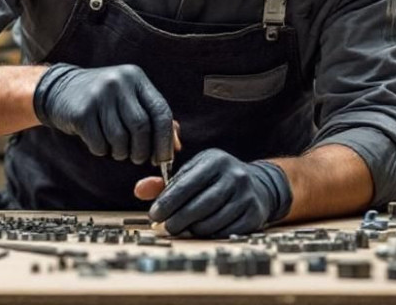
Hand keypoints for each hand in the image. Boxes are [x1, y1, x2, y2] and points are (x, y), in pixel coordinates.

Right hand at [33, 63, 174, 164]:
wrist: (60, 90)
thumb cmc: (103, 100)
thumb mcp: (130, 100)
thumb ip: (155, 119)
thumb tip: (175, 147)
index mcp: (136, 78)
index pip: (161, 111)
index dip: (166, 139)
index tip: (164, 158)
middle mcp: (119, 82)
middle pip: (142, 127)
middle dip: (142, 151)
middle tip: (137, 158)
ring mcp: (99, 95)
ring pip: (120, 138)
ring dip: (121, 153)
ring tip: (117, 149)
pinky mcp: (81, 111)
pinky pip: (100, 144)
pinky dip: (102, 151)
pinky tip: (99, 143)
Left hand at [139, 149, 291, 238]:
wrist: (257, 185)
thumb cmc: (214, 180)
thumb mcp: (193, 174)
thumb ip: (165, 183)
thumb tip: (138, 191)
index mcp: (215, 160)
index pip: (186, 184)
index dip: (167, 202)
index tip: (153, 216)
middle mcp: (234, 175)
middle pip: (199, 205)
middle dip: (178, 220)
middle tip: (165, 228)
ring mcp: (247, 195)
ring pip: (212, 221)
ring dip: (193, 229)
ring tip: (184, 228)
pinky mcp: (254, 214)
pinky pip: (225, 231)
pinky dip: (210, 234)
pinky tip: (203, 231)